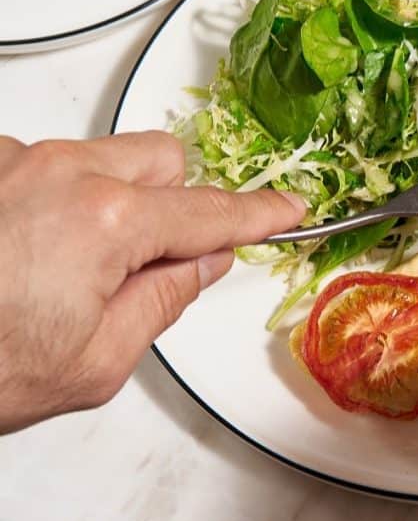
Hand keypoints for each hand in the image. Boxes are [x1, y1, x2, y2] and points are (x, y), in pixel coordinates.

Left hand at [0, 131, 304, 432]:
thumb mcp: (91, 364)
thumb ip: (163, 301)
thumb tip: (199, 264)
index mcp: (106, 222)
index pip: (209, 212)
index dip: (258, 215)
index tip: (286, 209)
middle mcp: (64, 171)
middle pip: (162, 159)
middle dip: (170, 200)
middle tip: (142, 258)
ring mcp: (16, 159)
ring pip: (101, 157)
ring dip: (102, 200)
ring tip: (53, 268)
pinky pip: (43, 162)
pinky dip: (47, 198)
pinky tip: (16, 249)